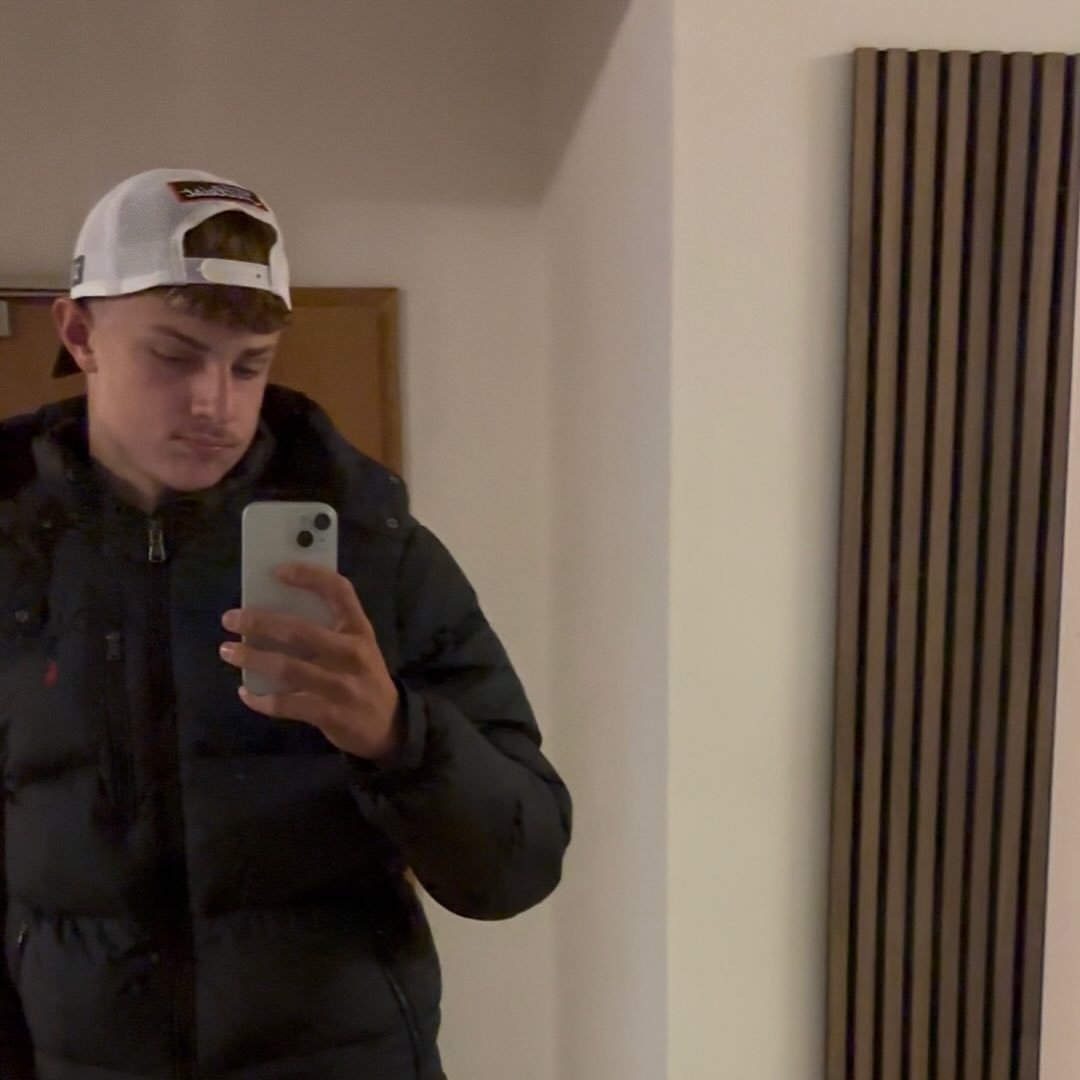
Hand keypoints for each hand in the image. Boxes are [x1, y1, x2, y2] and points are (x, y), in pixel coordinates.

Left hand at [219, 563, 400, 760]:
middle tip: (231, 618)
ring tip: (228, 650)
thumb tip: (273, 615)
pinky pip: (286, 704)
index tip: (277, 570)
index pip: (339, 591)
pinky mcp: (330, 714)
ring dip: (252, 658)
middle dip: (260, 622)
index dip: (309, 576)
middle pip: (300, 631)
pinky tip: (245, 692)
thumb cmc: (363, 675)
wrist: (389, 724)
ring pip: (288, 668)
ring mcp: (341, 685)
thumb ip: (328, 629)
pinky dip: (261, 699)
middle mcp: (352, 653)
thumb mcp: (358, 646)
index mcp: (359, 629)